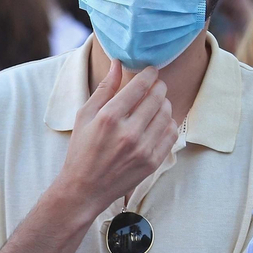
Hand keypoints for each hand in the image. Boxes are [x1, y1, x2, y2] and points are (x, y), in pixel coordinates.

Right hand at [54, 60, 175, 220]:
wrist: (84, 189)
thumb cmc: (81, 150)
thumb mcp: (84, 116)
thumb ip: (104, 89)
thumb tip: (117, 63)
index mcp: (109, 118)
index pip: (140, 86)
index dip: (149, 74)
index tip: (151, 71)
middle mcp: (129, 132)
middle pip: (157, 97)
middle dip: (158, 86)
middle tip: (155, 85)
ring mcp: (143, 148)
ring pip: (167, 114)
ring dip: (164, 104)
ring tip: (155, 104)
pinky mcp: (153, 161)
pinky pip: (171, 133)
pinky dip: (168, 123)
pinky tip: (158, 122)